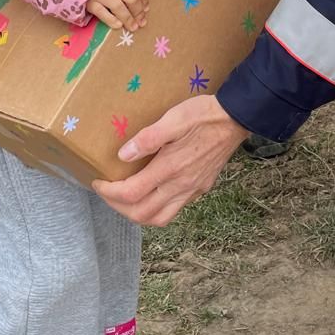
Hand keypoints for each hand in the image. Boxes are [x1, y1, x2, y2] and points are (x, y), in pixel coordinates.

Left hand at [93, 95, 247, 224]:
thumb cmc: (203, 115)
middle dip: (118, 207)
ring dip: (136, 214)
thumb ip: (148, 138)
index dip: (109, 192)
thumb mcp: (173, 119)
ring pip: (159, 219)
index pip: (132, 194)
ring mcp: (192, 190)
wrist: (236, 119)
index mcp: (170, 168)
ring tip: (124, 199)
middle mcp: (181, 186)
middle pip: (142, 214)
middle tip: (106, 191)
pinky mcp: (200, 189)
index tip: (97, 181)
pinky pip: (173, 211)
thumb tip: (123, 155)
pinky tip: (150, 193)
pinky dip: (154, 210)